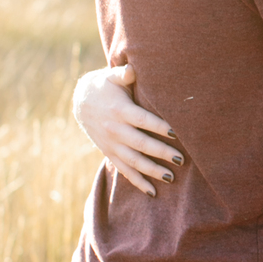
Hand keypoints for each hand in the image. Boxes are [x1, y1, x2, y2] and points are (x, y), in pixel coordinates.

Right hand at [73, 64, 181, 197]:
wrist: (81, 101)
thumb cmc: (105, 86)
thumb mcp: (112, 76)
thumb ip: (124, 74)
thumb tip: (132, 69)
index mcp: (120, 111)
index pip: (143, 121)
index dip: (160, 127)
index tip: (178, 134)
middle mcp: (115, 130)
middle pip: (141, 144)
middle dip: (161, 153)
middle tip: (181, 160)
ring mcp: (112, 144)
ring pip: (133, 161)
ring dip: (151, 171)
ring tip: (170, 177)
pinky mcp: (109, 152)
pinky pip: (124, 170)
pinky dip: (138, 181)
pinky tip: (153, 192)